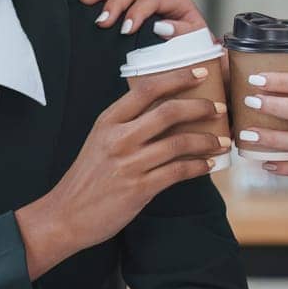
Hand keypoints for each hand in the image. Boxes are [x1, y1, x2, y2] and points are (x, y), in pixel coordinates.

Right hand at [15, 68, 229, 277]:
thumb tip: (164, 113)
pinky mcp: (140, 188)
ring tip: (221, 140)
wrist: (66, 215)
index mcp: (108, 121)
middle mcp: (119, 138)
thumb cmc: (86, 178)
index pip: (147, 89)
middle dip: (200, 107)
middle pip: (168, 111)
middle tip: (218, 108)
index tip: (200, 73)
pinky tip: (208, 164)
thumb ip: (127, 125)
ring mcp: (130, 163)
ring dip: (206, 139)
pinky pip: (177, 171)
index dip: (177, 78)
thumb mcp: (100, 140)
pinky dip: (198, 166)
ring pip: (178, 142)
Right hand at [78, 0, 208, 38]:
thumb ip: (181, 32)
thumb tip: (162, 26)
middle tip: (103, 20)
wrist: (195, 51)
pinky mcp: (135, 4)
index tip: (126, 29)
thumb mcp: (194, 41)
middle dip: (115, 2)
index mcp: (176, 0)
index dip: (137, 12)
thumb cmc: (194, 47)